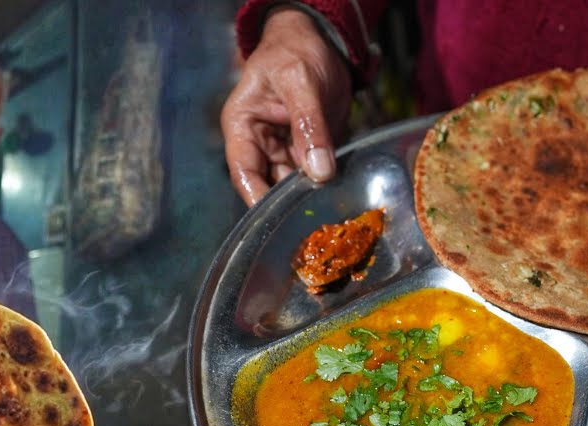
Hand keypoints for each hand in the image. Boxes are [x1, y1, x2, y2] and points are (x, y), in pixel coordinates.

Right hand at [221, 8, 352, 206]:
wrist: (320, 40)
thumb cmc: (295, 51)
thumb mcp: (301, 82)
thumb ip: (309, 127)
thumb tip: (319, 173)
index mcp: (242, 128)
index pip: (245, 173)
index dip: (258, 199)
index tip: (278, 223)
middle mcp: (261, 145)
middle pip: (272, 185)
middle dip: (292, 204)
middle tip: (316, 224)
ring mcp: (287, 150)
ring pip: (297, 185)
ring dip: (314, 197)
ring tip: (333, 214)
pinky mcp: (312, 152)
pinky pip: (319, 175)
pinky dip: (330, 186)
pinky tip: (344, 197)